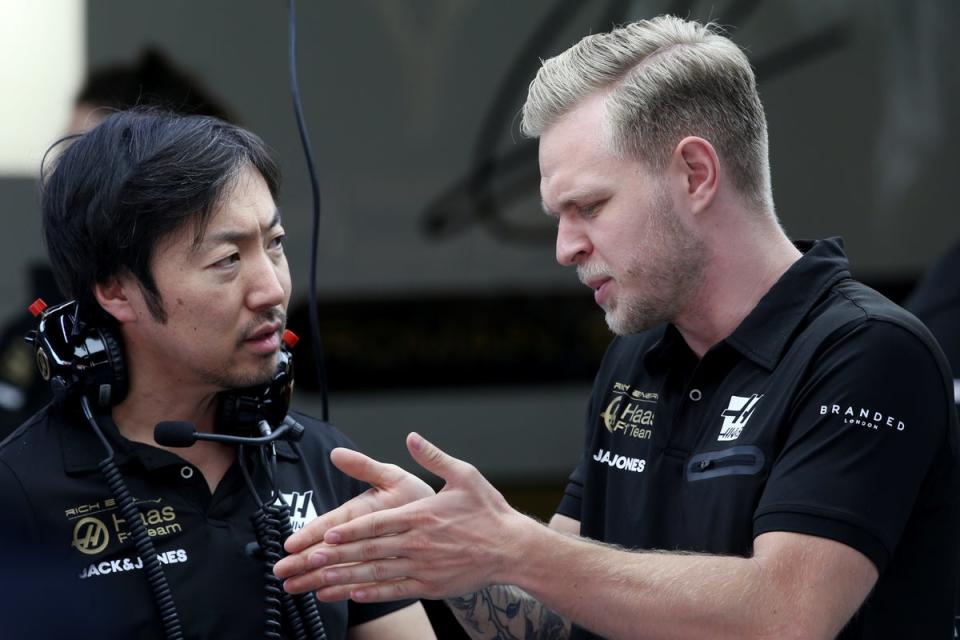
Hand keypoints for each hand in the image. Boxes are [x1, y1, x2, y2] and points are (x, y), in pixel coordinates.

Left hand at [276, 432, 526, 602]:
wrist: (513, 548)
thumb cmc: (488, 510)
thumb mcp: (464, 475)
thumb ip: (433, 457)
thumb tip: (412, 437)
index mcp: (422, 515)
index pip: (379, 523)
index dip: (351, 530)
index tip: (328, 535)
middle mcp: (418, 543)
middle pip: (371, 550)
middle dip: (338, 557)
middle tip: (310, 561)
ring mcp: (423, 567)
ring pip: (378, 573)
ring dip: (346, 577)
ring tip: (320, 581)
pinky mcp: (430, 585)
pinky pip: (395, 591)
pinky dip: (372, 593)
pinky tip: (352, 594)